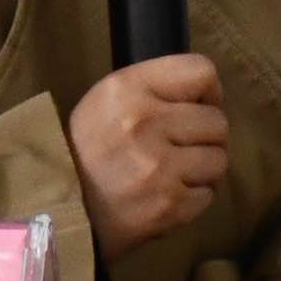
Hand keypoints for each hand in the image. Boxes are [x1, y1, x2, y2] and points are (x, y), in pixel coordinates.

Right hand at [67, 54, 229, 264]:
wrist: (61, 209)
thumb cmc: (90, 148)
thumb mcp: (109, 99)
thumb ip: (156, 87)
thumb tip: (208, 97)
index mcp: (129, 89)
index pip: (201, 72)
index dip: (207, 92)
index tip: (196, 107)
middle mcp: (146, 123)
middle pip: (217, 121)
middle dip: (205, 135)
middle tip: (182, 146)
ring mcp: (159, 168)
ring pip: (219, 160)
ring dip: (204, 168)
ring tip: (177, 172)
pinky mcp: (169, 206)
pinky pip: (208, 195)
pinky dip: (194, 197)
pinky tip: (169, 194)